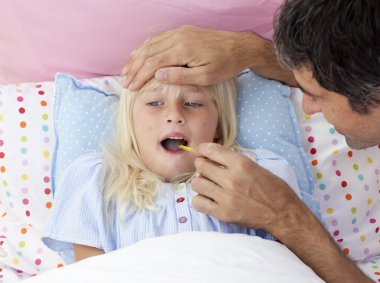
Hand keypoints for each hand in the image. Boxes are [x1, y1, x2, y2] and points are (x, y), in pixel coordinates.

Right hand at [123, 25, 270, 89]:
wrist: (240, 47)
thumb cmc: (225, 65)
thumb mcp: (205, 77)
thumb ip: (180, 76)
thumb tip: (157, 75)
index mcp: (182, 50)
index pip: (153, 63)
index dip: (139, 75)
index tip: (130, 87)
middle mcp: (178, 37)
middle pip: (148, 52)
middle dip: (134, 67)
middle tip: (125, 81)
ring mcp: (180, 32)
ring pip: (151, 43)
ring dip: (137, 56)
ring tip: (127, 69)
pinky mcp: (183, 31)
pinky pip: (159, 38)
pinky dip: (147, 47)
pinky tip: (141, 54)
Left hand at [191, 142, 302, 234]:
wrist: (283, 213)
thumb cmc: (272, 188)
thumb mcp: (255, 166)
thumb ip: (233, 161)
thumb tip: (212, 156)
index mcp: (241, 164)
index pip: (210, 150)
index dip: (202, 149)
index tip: (201, 152)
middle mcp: (231, 179)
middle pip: (201, 166)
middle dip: (202, 165)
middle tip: (206, 169)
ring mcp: (225, 197)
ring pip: (197, 183)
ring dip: (201, 182)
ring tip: (209, 185)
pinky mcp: (223, 213)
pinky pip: (197, 202)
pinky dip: (200, 199)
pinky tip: (209, 199)